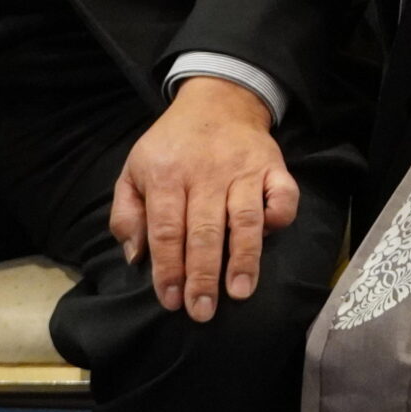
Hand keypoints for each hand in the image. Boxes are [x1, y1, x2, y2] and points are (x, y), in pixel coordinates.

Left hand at [110, 77, 297, 322]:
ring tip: (239, 292)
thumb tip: (135, 257)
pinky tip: (271, 236)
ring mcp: (244, 169)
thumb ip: (127, 213)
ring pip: (245, 218)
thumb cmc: (172, 145)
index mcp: (166, 174)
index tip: (170, 301)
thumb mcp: (134, 170)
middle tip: (202, 311)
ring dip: (243, 258)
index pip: (165, 230)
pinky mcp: (273, 166)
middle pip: (204, 231)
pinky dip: (280, 215)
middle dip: (202, 276)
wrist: (217, 99)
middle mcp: (206, 173)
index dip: (167, 268)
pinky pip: (284, 194)